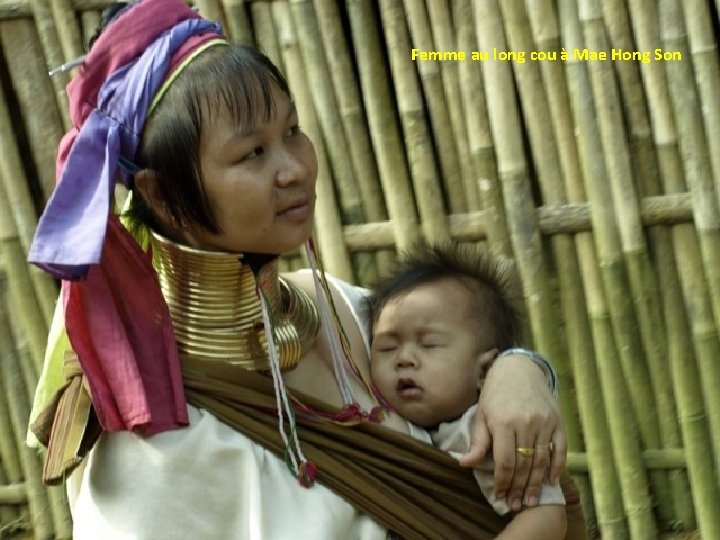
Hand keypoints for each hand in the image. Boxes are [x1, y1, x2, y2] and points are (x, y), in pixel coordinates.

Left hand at [459, 353, 565, 509]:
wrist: (519, 369)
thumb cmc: (496, 393)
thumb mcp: (483, 414)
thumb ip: (478, 442)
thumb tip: (465, 464)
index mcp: (503, 422)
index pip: (505, 462)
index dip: (503, 482)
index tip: (500, 496)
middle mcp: (526, 423)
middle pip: (524, 465)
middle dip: (518, 488)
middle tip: (516, 505)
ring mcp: (544, 422)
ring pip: (541, 460)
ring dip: (536, 484)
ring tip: (531, 501)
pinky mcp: (558, 421)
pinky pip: (560, 449)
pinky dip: (557, 467)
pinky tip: (550, 482)